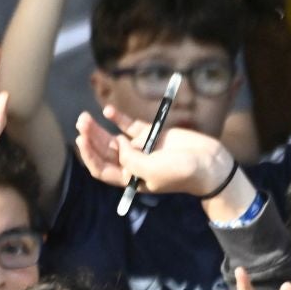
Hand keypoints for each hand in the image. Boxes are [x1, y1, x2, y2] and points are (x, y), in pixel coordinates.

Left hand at [75, 104, 233, 194]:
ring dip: (99, 128)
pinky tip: (108, 111)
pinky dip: (119, 118)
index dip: (89, 156)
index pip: (101, 168)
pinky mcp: (151, 134)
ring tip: (86, 116)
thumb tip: (119, 146)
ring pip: (113, 137)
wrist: (209, 163)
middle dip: (90, 137)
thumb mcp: (152, 171)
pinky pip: (130, 126)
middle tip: (81, 122)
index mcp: (128, 178)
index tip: (82, 140)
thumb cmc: (181, 173)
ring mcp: (140, 148)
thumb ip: (131, 160)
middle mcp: (131, 163)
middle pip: (104, 150)